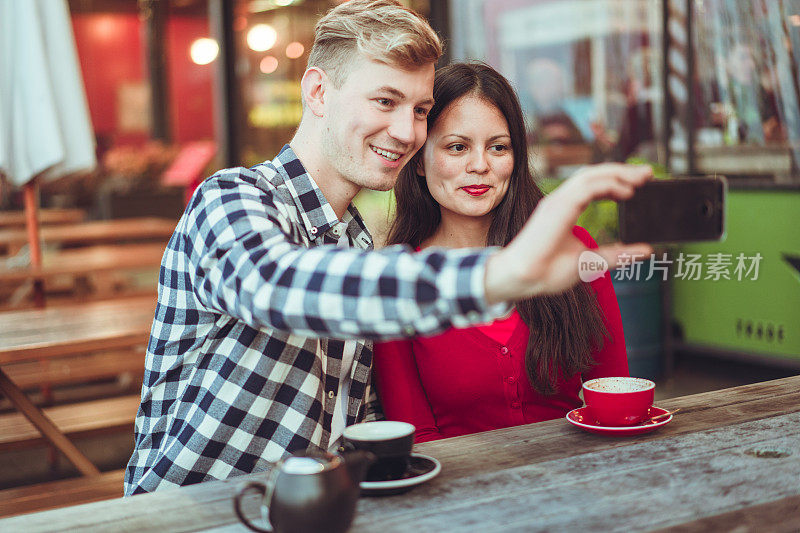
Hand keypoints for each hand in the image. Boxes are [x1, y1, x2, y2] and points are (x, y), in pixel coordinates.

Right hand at [484, 163, 652, 303]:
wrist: (523, 279)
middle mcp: (562, 200)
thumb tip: (646, 251)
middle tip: (648, 174)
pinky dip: (609, 184)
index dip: (617, 181)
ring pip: (591, 175)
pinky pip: (587, 186)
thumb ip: (618, 254)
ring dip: (619, 173)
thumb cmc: (547, 272)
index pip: (594, 185)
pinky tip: (627, 191)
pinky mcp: (558, 206)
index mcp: (566, 209)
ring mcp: (558, 201)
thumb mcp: (592, 261)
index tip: (640, 184)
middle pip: (595, 174)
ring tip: (643, 178)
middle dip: (623, 171)